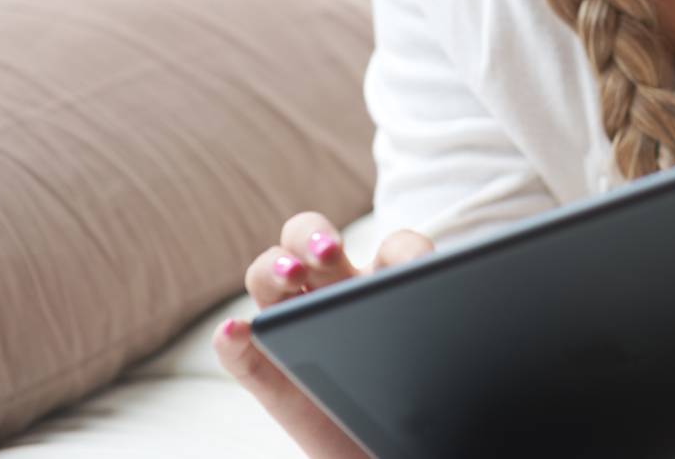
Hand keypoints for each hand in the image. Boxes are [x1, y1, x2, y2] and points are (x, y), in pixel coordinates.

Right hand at [212, 212, 434, 458]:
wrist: (398, 451)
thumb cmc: (420, 400)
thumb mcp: (438, 354)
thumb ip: (440, 321)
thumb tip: (442, 296)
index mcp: (383, 283)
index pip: (390, 248)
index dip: (401, 251)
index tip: (414, 269)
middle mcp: (333, 294)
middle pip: (306, 241)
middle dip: (313, 237)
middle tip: (330, 251)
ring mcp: (293, 330)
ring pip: (267, 280)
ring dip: (272, 269)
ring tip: (290, 276)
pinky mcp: (268, 377)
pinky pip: (238, 351)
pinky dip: (232, 339)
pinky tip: (237, 330)